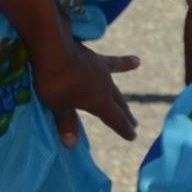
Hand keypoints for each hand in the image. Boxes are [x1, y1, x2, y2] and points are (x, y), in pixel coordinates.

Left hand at [33, 31, 140, 145]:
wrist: (54, 47)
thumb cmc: (55, 81)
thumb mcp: (58, 105)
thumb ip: (67, 122)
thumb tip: (71, 144)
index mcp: (100, 103)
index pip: (116, 120)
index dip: (124, 130)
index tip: (133, 137)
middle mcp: (106, 88)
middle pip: (118, 105)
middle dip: (125, 116)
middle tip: (134, 124)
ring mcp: (102, 71)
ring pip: (115, 88)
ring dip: (121, 98)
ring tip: (127, 103)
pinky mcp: (95, 58)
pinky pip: (112, 63)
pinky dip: (124, 63)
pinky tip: (137, 61)